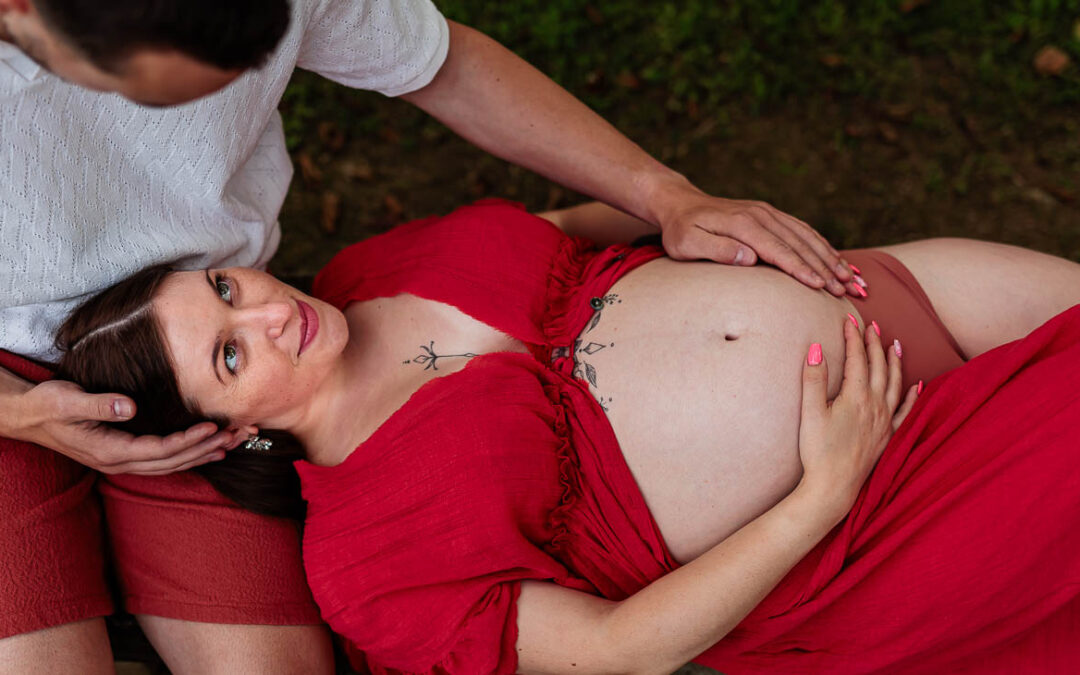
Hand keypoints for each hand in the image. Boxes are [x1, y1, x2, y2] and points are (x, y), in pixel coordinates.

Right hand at [10, 380, 234, 474]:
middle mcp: (118, 462)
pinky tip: (206, 449)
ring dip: (202, 454)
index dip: (187, 440)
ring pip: (170, 464)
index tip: (212, 427)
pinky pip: (162, 461)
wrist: (27, 417)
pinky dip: (187, 455)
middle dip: (206, 448)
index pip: (158, 449)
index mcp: (108, 450)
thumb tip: (130, 408)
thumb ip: (98, 404)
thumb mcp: (66, 400)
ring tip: (232, 444)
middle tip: (237, 435)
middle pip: (171, 461)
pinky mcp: (124, 455)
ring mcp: (121, 462)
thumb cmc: (46, 406)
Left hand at [649, 180, 856, 296]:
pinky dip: (822, 245)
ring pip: (807, 236)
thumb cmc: (680, 230)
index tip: (820, 286)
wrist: (680, 204)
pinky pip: (802, 230)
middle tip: (848, 290)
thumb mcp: (687, 243)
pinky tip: (836, 259)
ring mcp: (768, 213)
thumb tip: (749, 258)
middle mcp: (761, 215)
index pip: (778, 250)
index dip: (801, 269)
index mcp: (743, 224)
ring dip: (831, 257)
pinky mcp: (770, 215)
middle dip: (827, 267)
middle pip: (800, 244)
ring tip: (852, 279)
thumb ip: (717, 249)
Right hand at [797, 320, 918, 517]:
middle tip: (871, 325)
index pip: (857, 358)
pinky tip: (917, 385)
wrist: (834, 487)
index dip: (853, 337)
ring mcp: (885, 422)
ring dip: (895, 362)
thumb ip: (814, 379)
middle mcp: (876, 406)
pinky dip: (913, 396)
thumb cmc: (818, 451)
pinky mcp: (888, 437)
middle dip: (874, 344)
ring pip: (895, 384)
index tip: (849, 319)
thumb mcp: (810, 413)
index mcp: (856, 397)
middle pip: (878, 367)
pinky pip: (906, 411)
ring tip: (895, 345)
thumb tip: (817, 348)